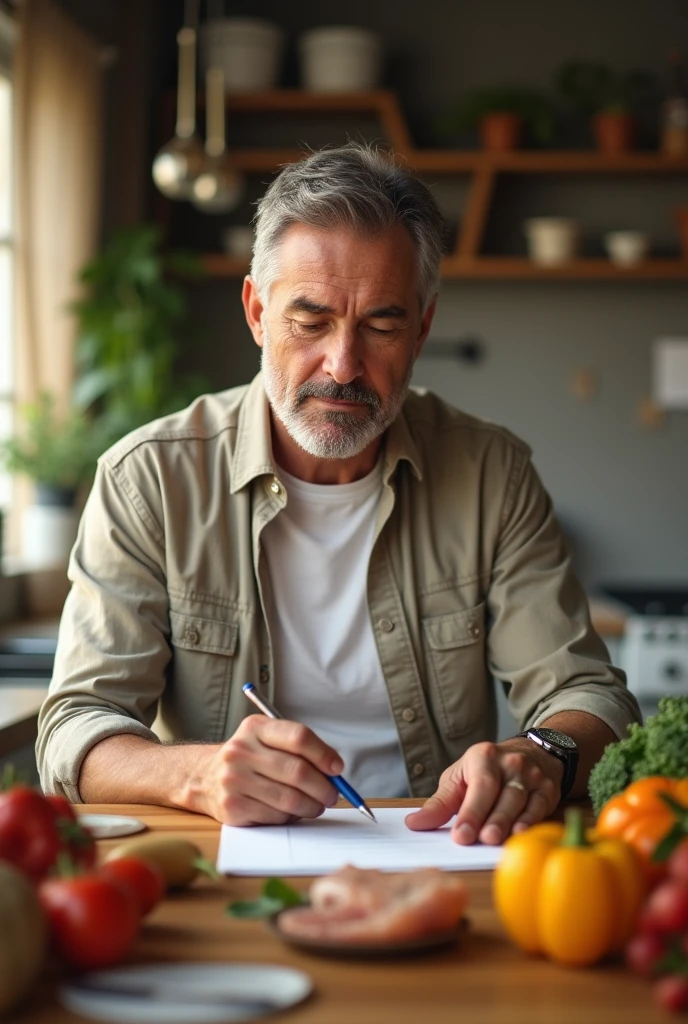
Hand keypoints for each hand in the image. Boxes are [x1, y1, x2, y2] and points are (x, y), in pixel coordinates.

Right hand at [196, 716, 343, 825]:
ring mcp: (234, 780)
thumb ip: (299, 749)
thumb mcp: (267, 739)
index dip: (324, 754)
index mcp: (255, 728)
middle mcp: (241, 751)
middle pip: (298, 771)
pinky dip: (291, 817)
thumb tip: (334, 772)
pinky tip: (291, 812)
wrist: (205, 777)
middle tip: (332, 794)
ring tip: (316, 805)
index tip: (337, 768)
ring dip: (312, 806)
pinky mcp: (233, 808)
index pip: (298, 737)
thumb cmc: (249, 758)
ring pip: (290, 799)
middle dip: (324, 787)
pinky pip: (276, 817)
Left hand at [405, 739, 562, 844]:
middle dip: (491, 818)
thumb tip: (414, 824)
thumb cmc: (487, 771)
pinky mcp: (548, 790)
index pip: (479, 785)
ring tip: (496, 841)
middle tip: (480, 839)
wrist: (532, 753)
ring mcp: (532, 776)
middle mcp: (511, 763)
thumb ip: (440, 803)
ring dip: (509, 823)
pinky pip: (540, 807)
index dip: (470, 811)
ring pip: (522, 801)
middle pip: (501, 794)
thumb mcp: (460, 778)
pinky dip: (531, 822)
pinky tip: (521, 834)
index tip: (460, 835)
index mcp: (484, 757)